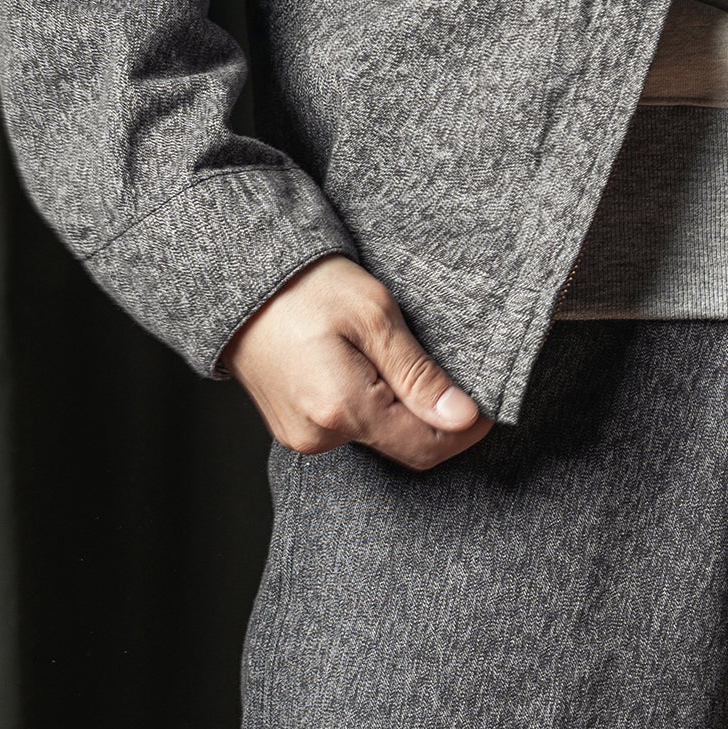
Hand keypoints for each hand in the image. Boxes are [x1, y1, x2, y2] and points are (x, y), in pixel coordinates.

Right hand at [218, 253, 492, 469]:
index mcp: (341, 410)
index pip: (426, 446)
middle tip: (459, 379)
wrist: (239, 280)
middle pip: (404, 447)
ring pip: (380, 439)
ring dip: (407, 414)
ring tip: (414, 367)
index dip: (466, 429)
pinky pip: (352, 430)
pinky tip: (381, 375)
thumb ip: (420, 375)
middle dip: (439, 421)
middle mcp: (319, 436)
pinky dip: (377, 410)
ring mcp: (302, 437)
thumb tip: (463, 418)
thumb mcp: (375, 317)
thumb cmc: (307, 287)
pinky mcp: (294, 428)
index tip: (488, 403)